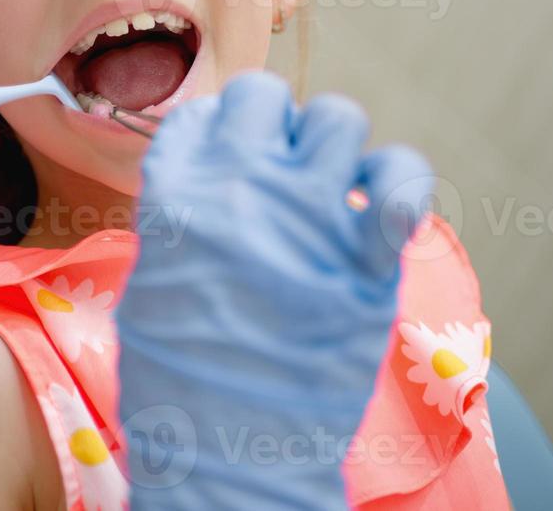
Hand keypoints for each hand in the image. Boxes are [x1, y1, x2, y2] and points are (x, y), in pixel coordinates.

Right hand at [117, 71, 432, 509]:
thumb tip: (217, 182)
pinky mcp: (365, 260)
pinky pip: (400, 182)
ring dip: (333, 145)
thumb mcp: (152, 282)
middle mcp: (239, 190)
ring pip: (337, 118)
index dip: (218, 133)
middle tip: (277, 168)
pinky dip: (400, 184)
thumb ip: (184, 219)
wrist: (230, 455)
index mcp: (174, 196)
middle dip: (273, 123)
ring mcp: (307, 219)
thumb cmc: (179, 381)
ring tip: (328, 186)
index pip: (202, 115)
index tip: (228, 160)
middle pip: (265, 96)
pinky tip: (383, 208)